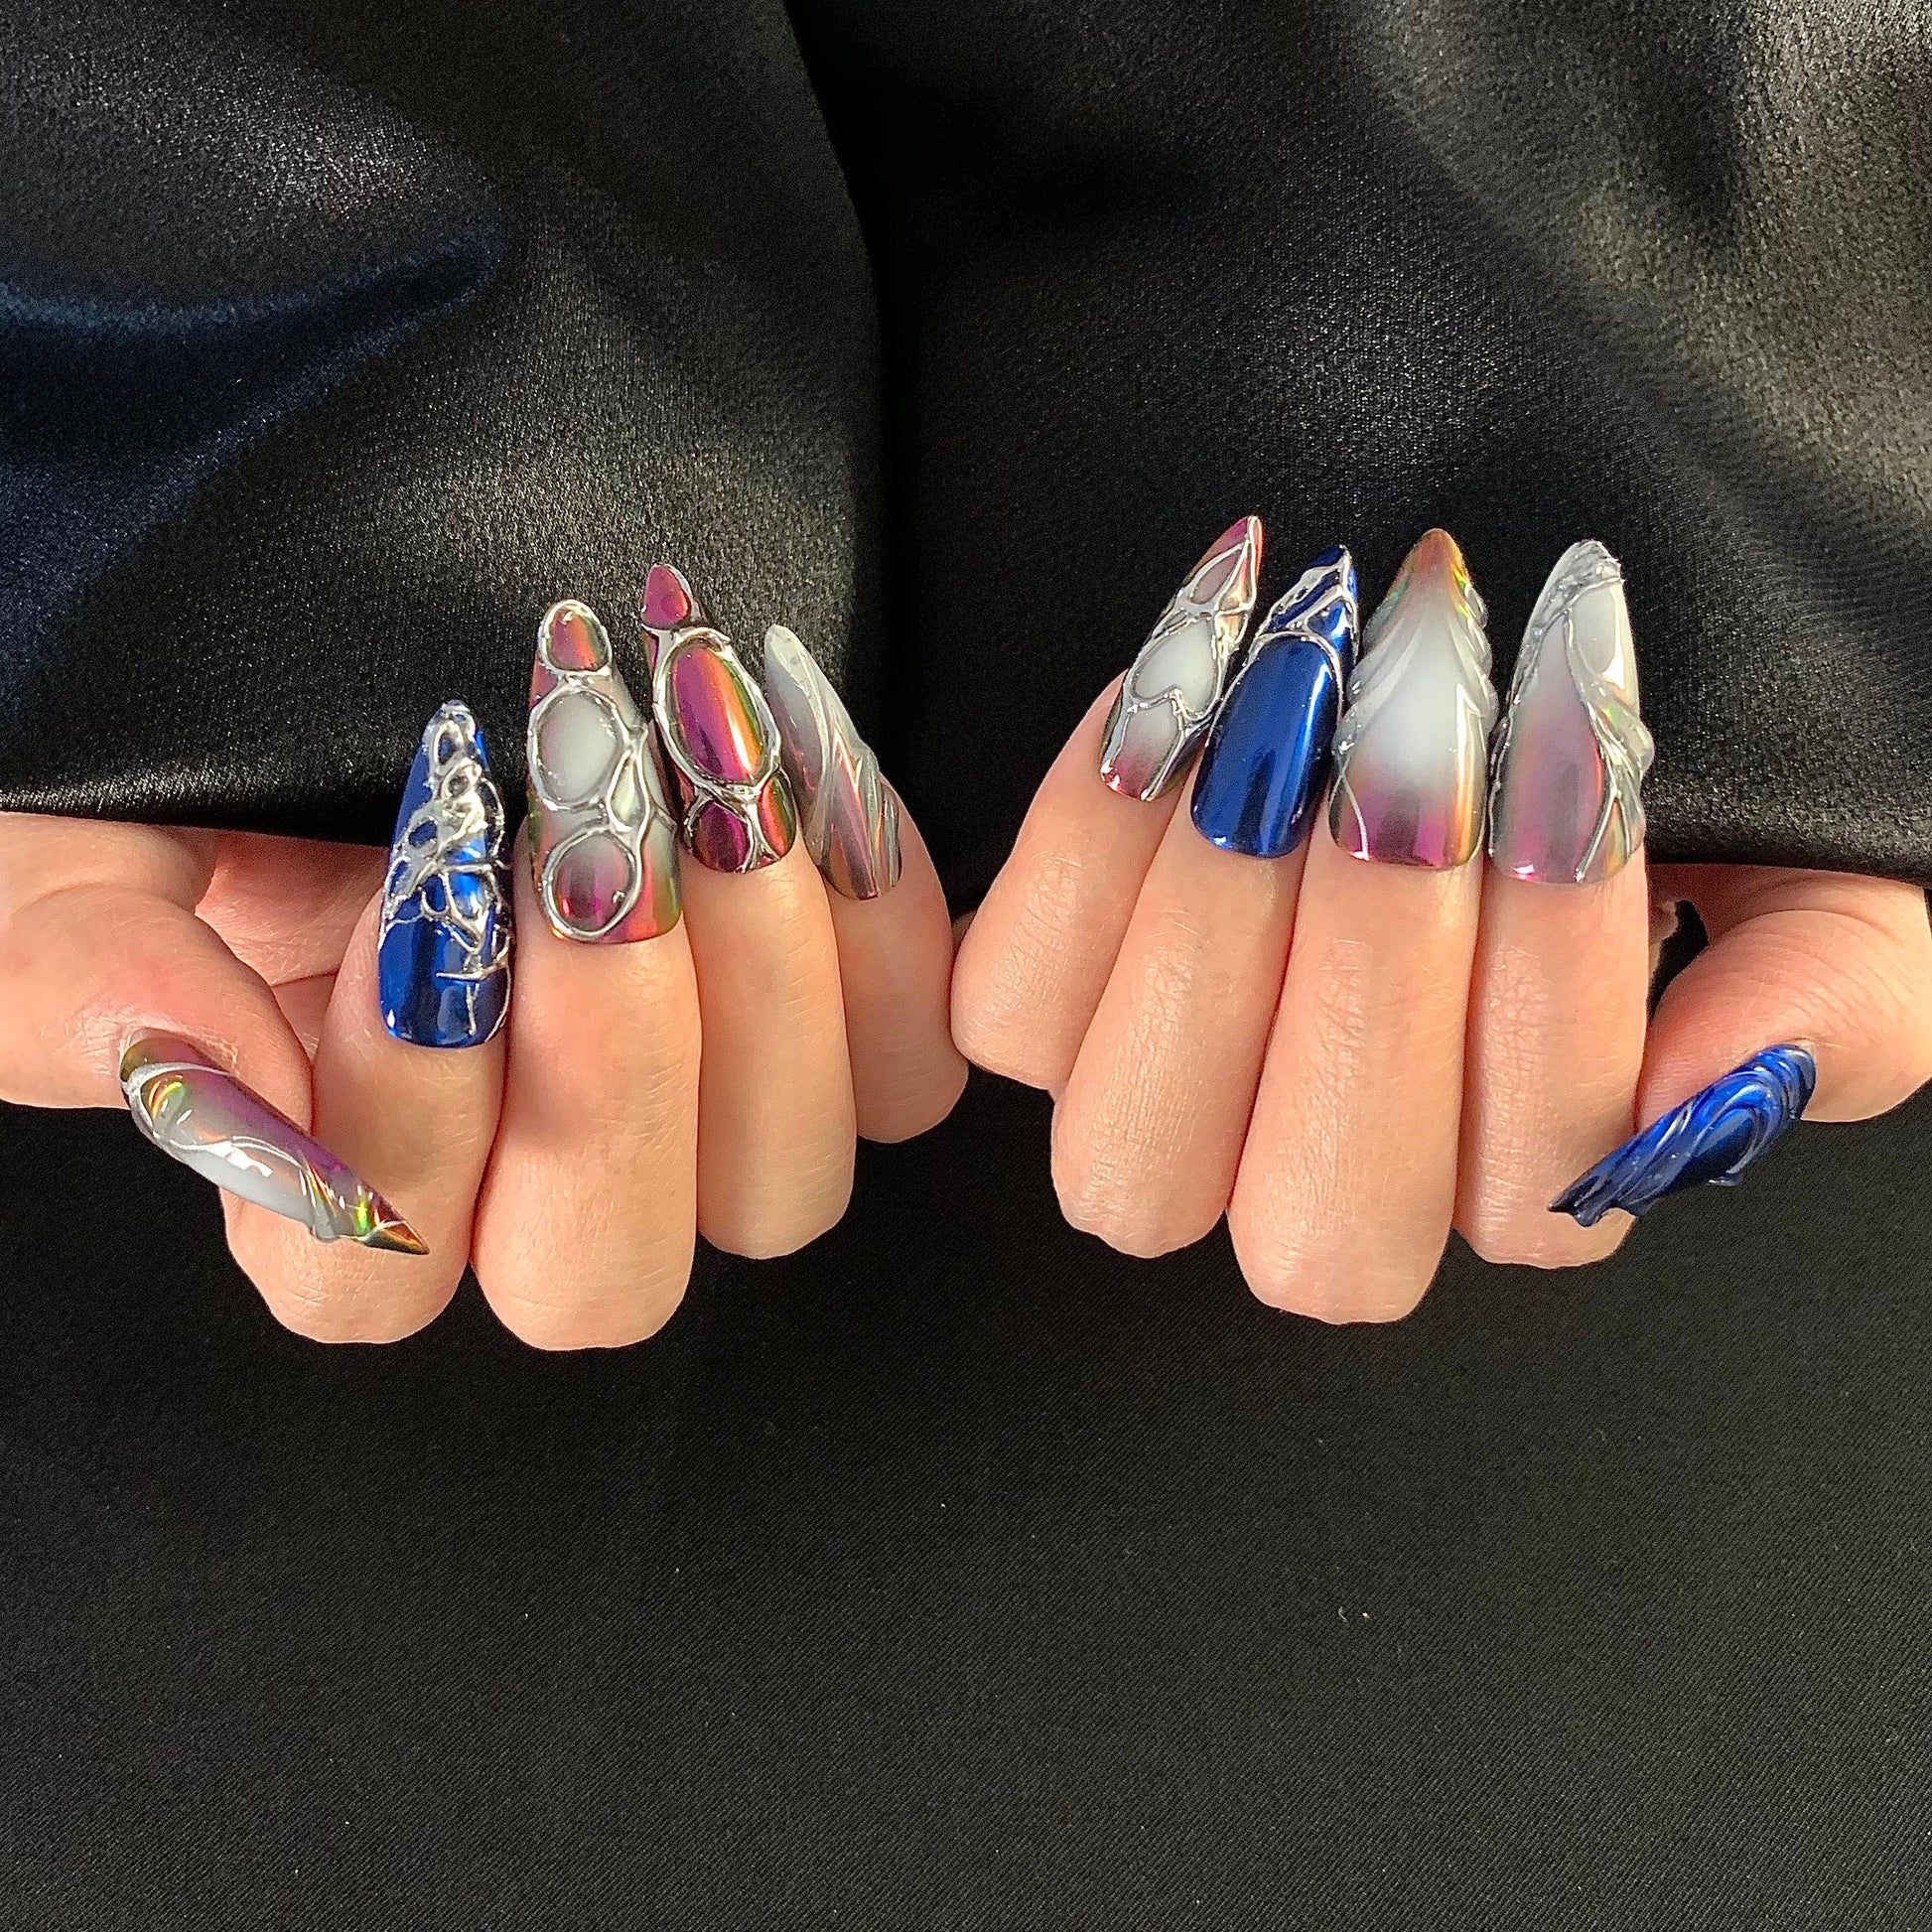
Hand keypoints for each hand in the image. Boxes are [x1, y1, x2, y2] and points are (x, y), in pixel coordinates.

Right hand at [0, 585, 963, 1348]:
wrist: (375, 616)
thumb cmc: (216, 753)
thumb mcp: (81, 838)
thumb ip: (76, 971)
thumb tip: (178, 1082)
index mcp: (341, 1179)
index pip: (371, 1273)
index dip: (399, 1112)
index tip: (414, 885)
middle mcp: (531, 1192)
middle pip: (605, 1276)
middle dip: (607, 1056)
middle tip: (584, 826)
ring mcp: (700, 1129)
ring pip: (785, 1187)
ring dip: (760, 973)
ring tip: (697, 754)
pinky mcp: (836, 1034)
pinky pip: (910, 1060)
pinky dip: (876, 907)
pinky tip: (792, 738)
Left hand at [951, 525, 1931, 1321]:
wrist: (1496, 655)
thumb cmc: (1655, 775)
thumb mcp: (1832, 869)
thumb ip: (1834, 999)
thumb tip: (1701, 1102)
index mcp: (1524, 1179)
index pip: (1532, 1192)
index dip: (1552, 982)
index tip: (1572, 738)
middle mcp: (1333, 1186)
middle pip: (1317, 1221)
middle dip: (1375, 963)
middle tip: (1421, 716)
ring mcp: (1172, 1112)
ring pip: (1136, 1149)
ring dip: (1213, 921)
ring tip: (1292, 693)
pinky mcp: (1043, 1009)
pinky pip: (1008, 1007)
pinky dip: (1077, 842)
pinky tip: (1180, 683)